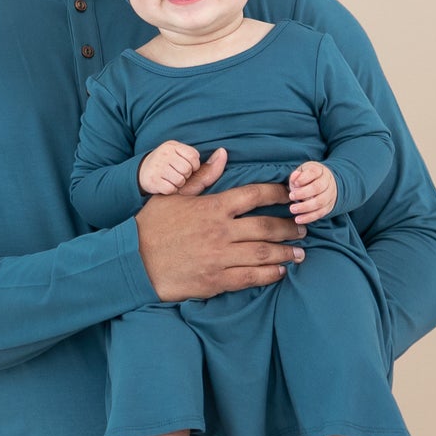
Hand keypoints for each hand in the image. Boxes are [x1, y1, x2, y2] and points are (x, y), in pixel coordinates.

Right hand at [135, 148, 307, 301]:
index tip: (292, 196)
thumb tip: (222, 154)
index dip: (279, 194)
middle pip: (267, 226)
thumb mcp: (173, 195)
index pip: (255, 195)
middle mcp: (221, 231)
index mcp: (213, 206)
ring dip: (286, 253)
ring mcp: (219, 257)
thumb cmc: (151, 226)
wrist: (132, 261)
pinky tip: (280, 272)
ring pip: (263, 253)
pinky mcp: (215, 280)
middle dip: (290, 227)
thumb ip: (202, 176)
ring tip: (300, 253)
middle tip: (303, 229)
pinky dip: (269, 275)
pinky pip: (250, 277)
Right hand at [139, 139, 201, 195]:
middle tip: (178, 174)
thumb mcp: (177, 153)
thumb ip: (195, 155)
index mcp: (172, 146)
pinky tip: (166, 185)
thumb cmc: (166, 163)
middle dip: (186, 175)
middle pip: (187, 169)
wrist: (142, 171)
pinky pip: (171, 189)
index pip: (193, 156)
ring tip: (172, 179)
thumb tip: (221, 154)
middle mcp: (164, 154)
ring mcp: (157, 167)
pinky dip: (171, 190)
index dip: (195, 165)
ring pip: (180, 180)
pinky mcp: (153, 180)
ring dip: (179, 184)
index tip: (189, 168)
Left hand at [287, 162, 336, 223]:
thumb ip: (296, 176)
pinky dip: (308, 217)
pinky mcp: (328, 206)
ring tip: (292, 209)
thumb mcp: (301, 172)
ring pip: (320, 202)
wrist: (323, 183)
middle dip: (303, 193)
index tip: (295, 183)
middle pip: (318, 188)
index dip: (304, 178)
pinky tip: (298, 219)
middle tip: (291, 196)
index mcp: (320, 171)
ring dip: (305, 207)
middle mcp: (327, 182)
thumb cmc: (308, 177)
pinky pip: (320, 213)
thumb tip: (295, 178)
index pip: (314, 173)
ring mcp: (330, 195)